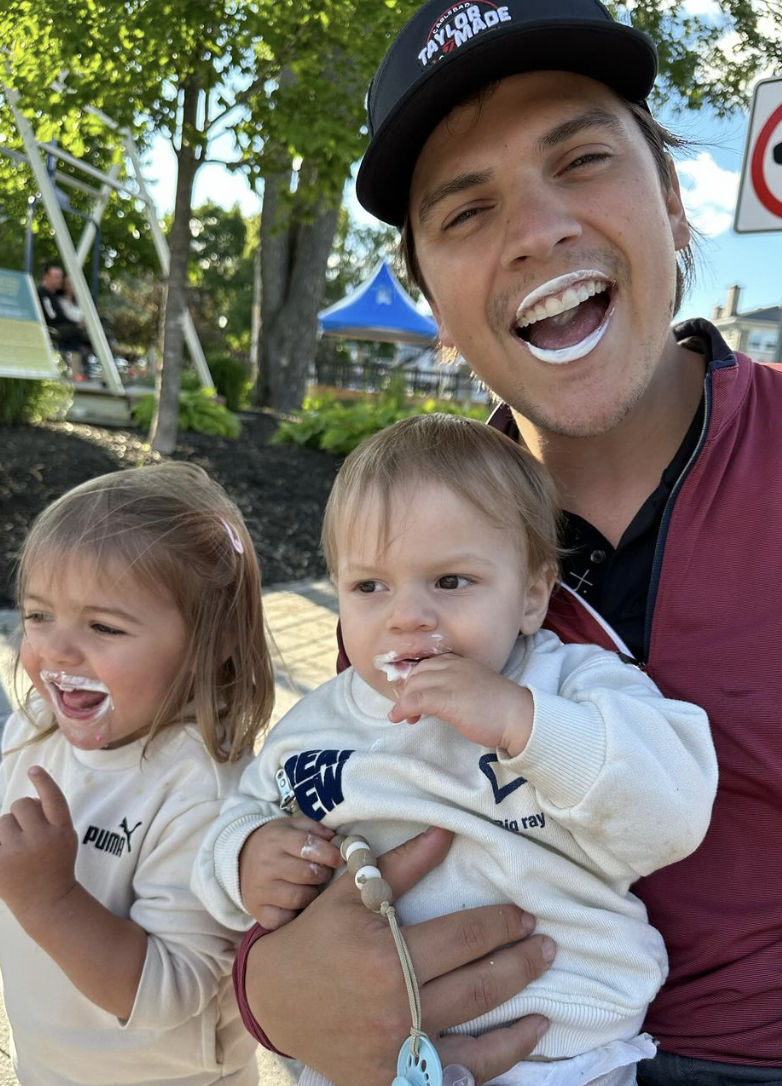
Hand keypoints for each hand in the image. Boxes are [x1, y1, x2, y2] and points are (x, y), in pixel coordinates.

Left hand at [0, 766, 77, 922]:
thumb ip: (52, 816)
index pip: (53, 798)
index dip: (43, 781)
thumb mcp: (66, 838)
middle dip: (20, 816)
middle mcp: (41, 839)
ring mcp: (16, 852)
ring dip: (6, 831)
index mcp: (61, 831)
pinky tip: (4, 851)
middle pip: (20, 805)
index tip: (33, 770)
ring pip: (2, 821)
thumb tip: (27, 800)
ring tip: (15, 850)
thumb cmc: (55, 864)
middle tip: (26, 836)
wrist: (46, 902)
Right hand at [239, 815, 341, 928]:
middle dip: (323, 874)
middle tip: (322, 872)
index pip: (307, 846)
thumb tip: (337, 841)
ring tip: (308, 886)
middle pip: (308, 874)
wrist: (240, 860)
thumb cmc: (275, 843)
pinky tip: (294, 903)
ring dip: (311, 894)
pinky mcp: (258, 912)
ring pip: (300, 898)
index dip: (328, 853)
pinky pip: (286, 919)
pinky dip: (295, 914)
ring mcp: (260, 890)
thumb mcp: (292, 826)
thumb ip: (315, 829)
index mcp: (276, 839)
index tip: (338, 859)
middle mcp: (266, 864)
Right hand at [245, 827, 553, 1085]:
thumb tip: (447, 832)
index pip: (465, 938)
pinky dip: (494, 1061)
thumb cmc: (315, 937)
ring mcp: (396, 1050)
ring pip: (477, 1038)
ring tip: (546, 1002)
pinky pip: (456, 1076)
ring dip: (519, 1019)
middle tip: (547, 947)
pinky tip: (519, 1043)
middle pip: (479, 985)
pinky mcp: (392, 1079)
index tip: (525, 915)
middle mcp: (396, 1007)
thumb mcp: (350, 894)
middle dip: (521, 963)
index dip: (501, 924)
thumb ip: (402, 866)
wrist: (273, 999)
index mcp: (387, 956)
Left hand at [388, 654, 533, 756]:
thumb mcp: (476, 687)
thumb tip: (440, 699)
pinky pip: (415, 700)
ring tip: (406, 717)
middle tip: (410, 710)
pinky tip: (399, 718)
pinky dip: (403, 709)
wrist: (519, 717)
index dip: (417, 680)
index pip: (428, 664)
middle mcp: (452, 666)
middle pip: (417, 674)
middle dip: (409, 691)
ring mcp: (449, 680)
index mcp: (461, 661)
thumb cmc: (501, 707)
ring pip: (413, 686)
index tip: (415, 696)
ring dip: (404, 702)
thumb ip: (458, 686)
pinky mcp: (446, 698)